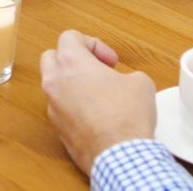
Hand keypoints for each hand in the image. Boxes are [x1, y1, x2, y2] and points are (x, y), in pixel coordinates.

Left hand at [40, 30, 157, 173]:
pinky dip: (74, 108)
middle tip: (97, 71)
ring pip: (54, 86)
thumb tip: (125, 83)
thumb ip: (126, 73)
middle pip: (52, 57)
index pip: (69, 37)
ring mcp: (53, 107)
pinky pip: (61, 109)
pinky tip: (96, 117)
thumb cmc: (126, 116)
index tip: (110, 61)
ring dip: (72, 85)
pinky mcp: (57, 129)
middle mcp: (54, 82)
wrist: (120, 155)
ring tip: (98, 95)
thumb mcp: (140, 82)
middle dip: (74, 60)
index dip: (93, 44)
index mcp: (70, 62)